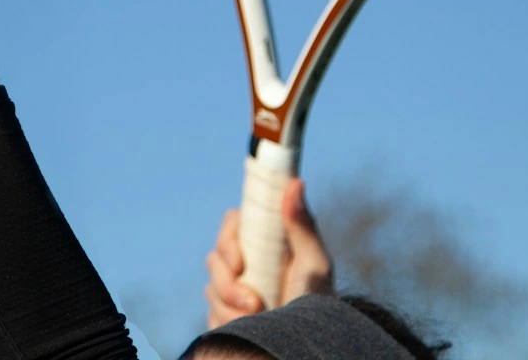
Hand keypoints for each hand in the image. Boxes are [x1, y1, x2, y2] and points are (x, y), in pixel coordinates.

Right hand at [204, 178, 333, 326]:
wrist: (308, 343)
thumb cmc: (318, 300)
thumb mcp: (314, 263)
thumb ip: (302, 225)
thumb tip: (294, 183)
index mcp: (263, 242)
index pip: (232, 225)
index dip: (228, 240)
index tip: (239, 263)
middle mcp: (244, 262)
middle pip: (214, 259)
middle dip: (228, 284)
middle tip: (254, 303)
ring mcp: (231, 289)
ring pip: (210, 290)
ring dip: (231, 308)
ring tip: (259, 318)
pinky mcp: (224, 315)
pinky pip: (211, 315)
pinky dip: (228, 323)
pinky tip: (250, 329)